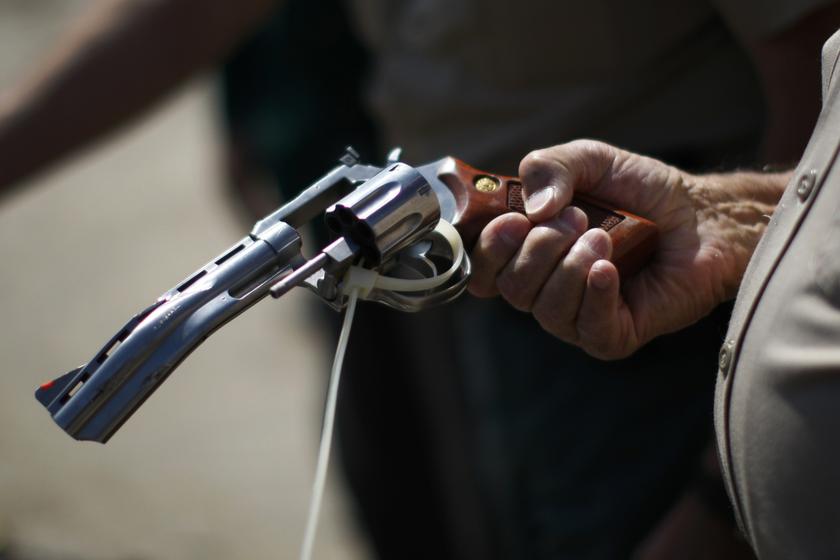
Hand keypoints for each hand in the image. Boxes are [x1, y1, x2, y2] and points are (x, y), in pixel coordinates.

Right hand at [468, 140, 786, 358]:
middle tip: (579, 217)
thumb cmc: (643, 190)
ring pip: (546, 309)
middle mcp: (546, 288)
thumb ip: (549, 167)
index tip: (514, 219)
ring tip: (604, 237)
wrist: (704, 214)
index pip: (483, 271)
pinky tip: (610, 267)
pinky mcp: (614, 336)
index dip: (489, 250)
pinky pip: (588, 327)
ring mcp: (578, 315)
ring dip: (572, 266)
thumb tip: (531, 210)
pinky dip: (595, 293)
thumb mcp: (589, 161)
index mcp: (529, 252)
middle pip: (511, 288)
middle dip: (540, 248)